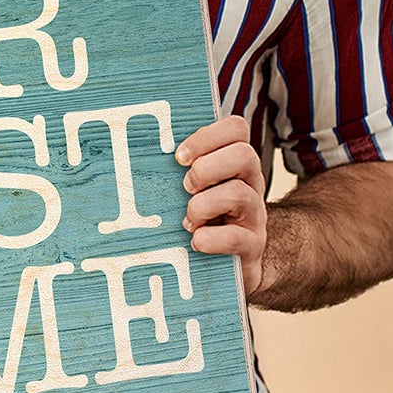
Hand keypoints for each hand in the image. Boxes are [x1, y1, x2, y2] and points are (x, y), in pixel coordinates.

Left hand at [175, 115, 267, 296]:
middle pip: (244, 155)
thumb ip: (179, 170)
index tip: (179, 156)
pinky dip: (211, 239)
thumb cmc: (202, 219)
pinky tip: (196, 241)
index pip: (236, 129)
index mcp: (235, 163)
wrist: (228, 263)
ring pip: (239, 194)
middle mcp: (250, 184)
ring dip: (204, 204)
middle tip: (185, 186)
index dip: (207, 136)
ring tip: (187, 219)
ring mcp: (254, 215)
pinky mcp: (252, 246)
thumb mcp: (193, 189)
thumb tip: (137, 152)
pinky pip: (237, 237)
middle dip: (206, 168)